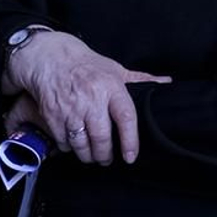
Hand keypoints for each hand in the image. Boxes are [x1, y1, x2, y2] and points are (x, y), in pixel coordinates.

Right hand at [5, 28, 170, 166]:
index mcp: (110, 86)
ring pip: (81, 144)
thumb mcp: (115, 69)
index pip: (125, 118)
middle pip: (101, 138)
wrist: (50, 57)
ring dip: (87, 155)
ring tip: (91, 155)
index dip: (130, 141)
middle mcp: (91, 98)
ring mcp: (70, 108)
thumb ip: (140, 80)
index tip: (130, 156)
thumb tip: (166, 83)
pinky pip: (63, 142)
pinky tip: (73, 143)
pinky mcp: (52, 115)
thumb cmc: (86, 65)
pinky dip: (68, 147)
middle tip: (107, 159)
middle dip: (105, 155)